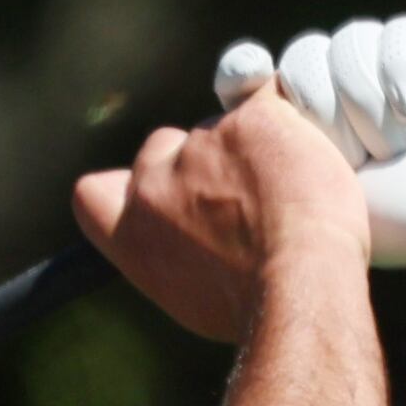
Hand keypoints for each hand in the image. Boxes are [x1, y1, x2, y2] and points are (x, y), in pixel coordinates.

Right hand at [69, 85, 369, 343]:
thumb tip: (187, 243)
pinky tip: (311, 155)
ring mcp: (202, 145)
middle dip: (199, 161)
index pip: (93, 195)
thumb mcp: (192, 298)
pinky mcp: (252, 119)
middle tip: (247, 195)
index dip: (120, 187)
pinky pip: (270, 97)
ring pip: (224, 126)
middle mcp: (156, 185)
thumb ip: (173, 255)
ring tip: (294, 197)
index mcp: (134, 236)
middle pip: (164, 148)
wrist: (298, 287)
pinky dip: (290, 119)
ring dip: (252, 147)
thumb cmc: (256, 307)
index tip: (148, 193)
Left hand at [212, 16, 405, 312]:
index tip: (244, 78)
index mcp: (304, 129)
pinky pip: (394, 33)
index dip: (243, 72)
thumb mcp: (325, 204)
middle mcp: (341, 88)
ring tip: (396, 147)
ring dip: (367, 99)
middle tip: (357, 160)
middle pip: (301, 60)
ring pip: (346, 43)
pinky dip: (402, 72)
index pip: (255, 80)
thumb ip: (275, 165)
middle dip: (325, 110)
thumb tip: (230, 105)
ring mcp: (385, 62)